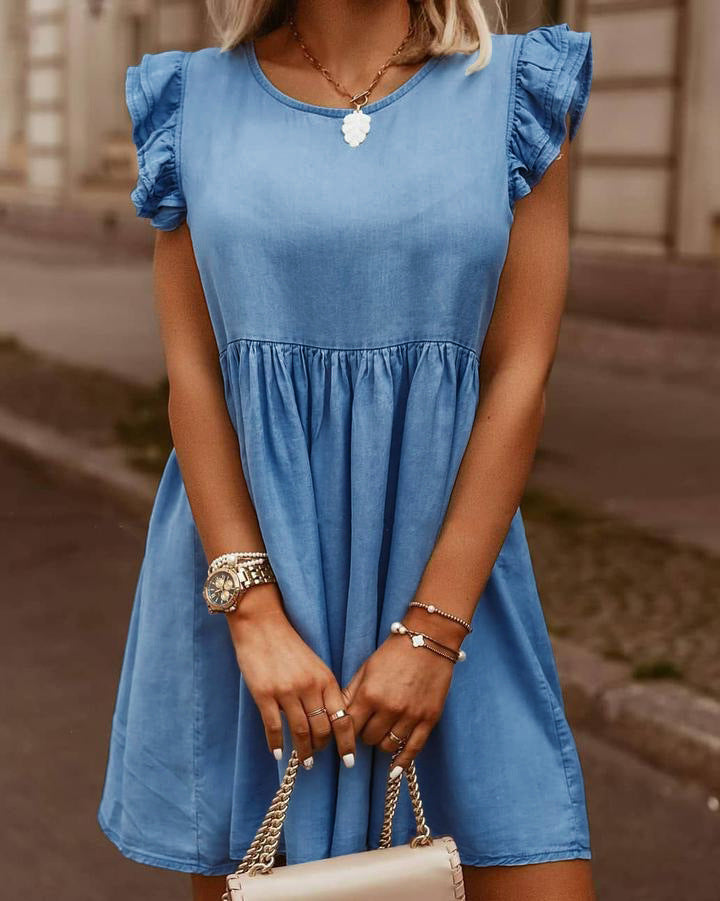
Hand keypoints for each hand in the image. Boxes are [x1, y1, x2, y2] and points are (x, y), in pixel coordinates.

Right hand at [226, 583, 355, 769]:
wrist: (261, 625)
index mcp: (325, 678)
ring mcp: (286, 691)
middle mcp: (310, 686)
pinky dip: (277, 743)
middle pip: (322, 728)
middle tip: (318, 757)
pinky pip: (273, 726)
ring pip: (300, 731)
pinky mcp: (265, 693)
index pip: (342, 717)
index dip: (347, 742)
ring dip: (303, 751)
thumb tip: (329, 719)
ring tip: (304, 762)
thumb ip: (323, 689)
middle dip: (322, 747)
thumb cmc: (288, 645)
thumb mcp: (314, 664)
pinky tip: (279, 753)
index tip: (349, 760)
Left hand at [343, 618, 455, 774]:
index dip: (346, 729)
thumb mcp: (366, 669)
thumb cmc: (393, 653)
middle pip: (368, 739)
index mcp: (369, 694)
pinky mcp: (429, 719)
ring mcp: (410, 715)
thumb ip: (350, 693)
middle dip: (365, 734)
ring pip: (388, 746)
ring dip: (382, 742)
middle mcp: (389, 708)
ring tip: (384, 730)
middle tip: (369, 724)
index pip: (349, 727)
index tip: (347, 730)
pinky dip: (402, 763)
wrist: (428, 641)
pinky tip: (394, 771)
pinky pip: (413, 749)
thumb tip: (336, 715)